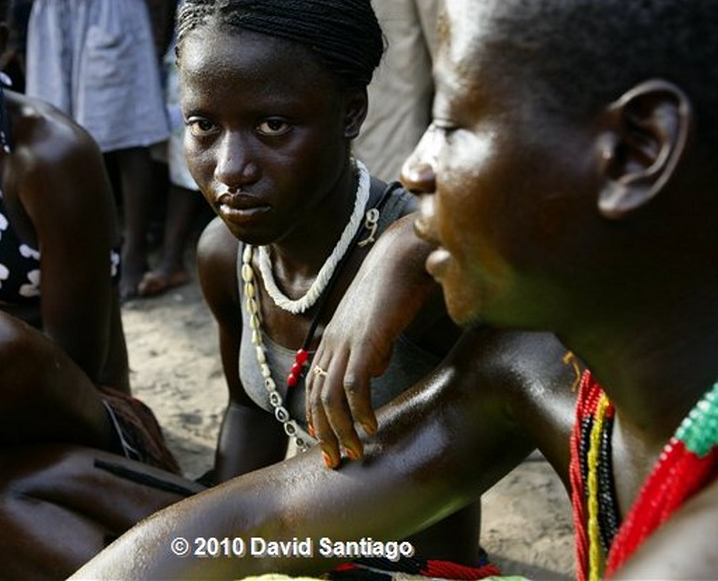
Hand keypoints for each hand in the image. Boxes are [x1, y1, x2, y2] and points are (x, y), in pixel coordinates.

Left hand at [305, 214, 443, 468]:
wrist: (403, 253)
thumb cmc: (397, 284)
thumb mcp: (380, 322)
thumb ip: (374, 347)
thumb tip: (377, 370)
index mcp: (334, 337)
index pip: (313, 384)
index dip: (315, 416)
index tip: (323, 442)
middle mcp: (334, 340)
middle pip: (316, 397)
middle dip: (323, 434)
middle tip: (334, 463)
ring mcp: (347, 340)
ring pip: (331, 397)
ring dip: (341, 431)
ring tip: (354, 455)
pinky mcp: (367, 339)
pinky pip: (356, 384)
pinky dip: (361, 411)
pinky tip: (372, 428)